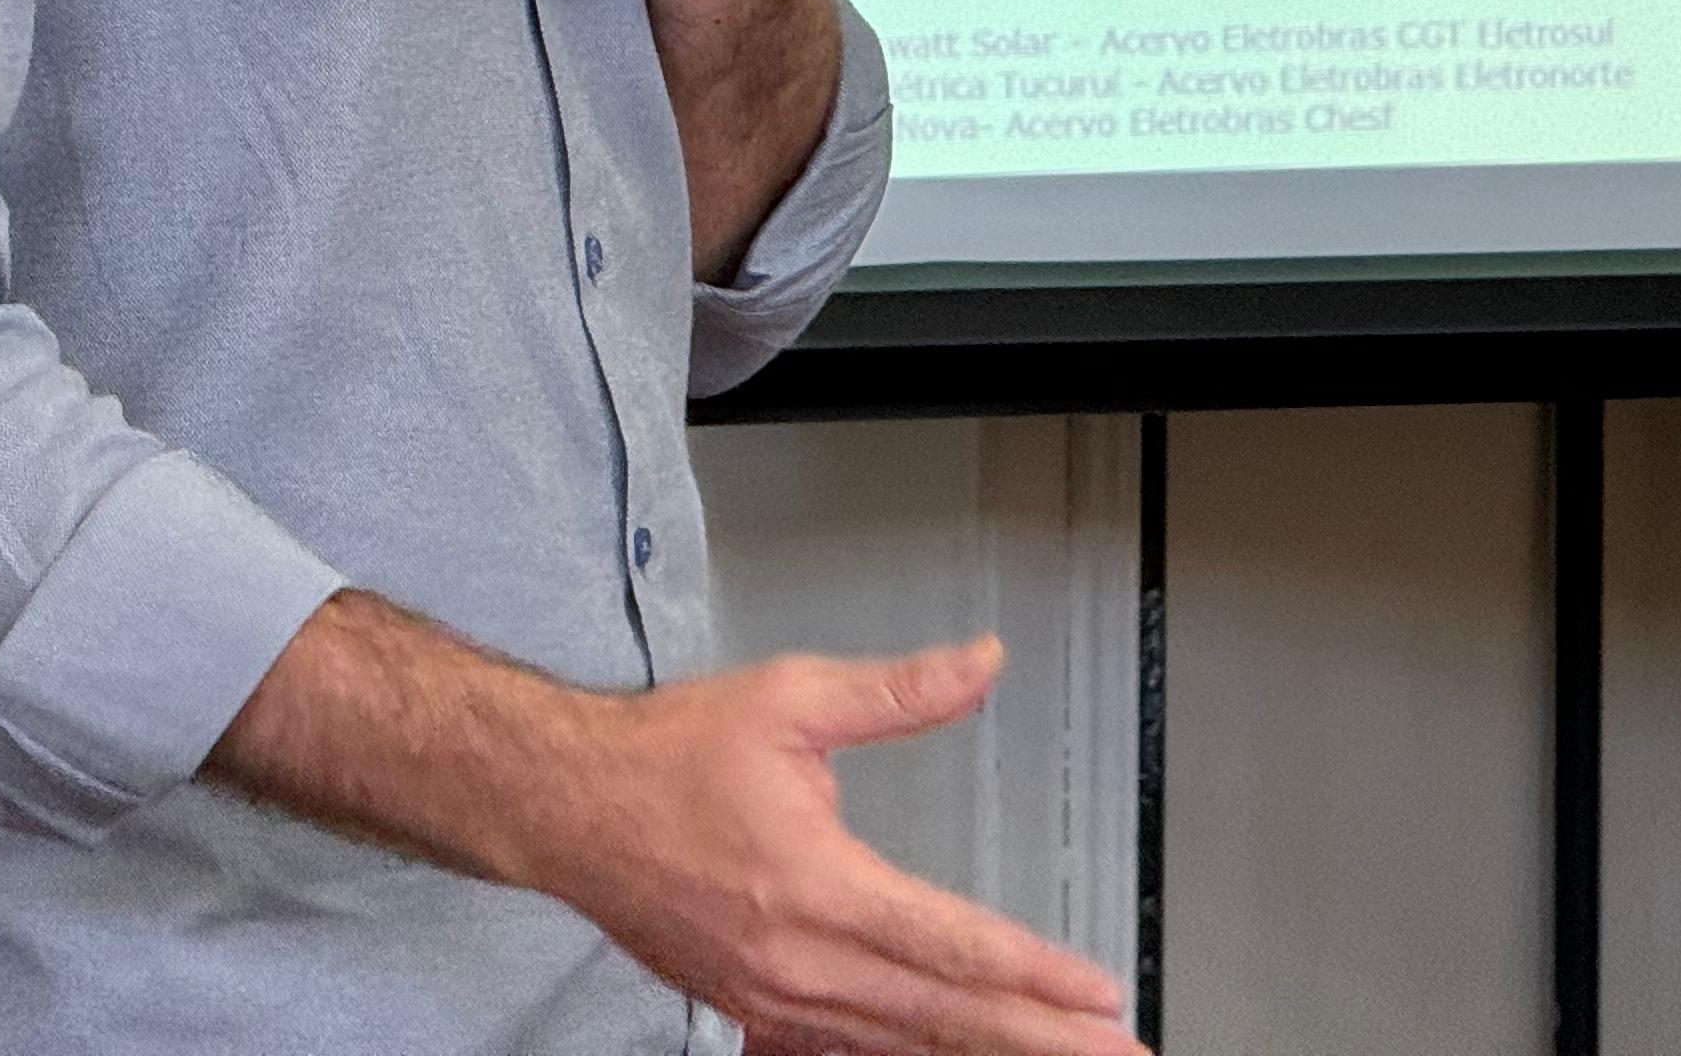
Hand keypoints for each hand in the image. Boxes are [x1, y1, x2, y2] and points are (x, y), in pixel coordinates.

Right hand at [523, 637, 1141, 1055]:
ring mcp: (772, 997)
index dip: (1033, 974)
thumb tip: (981, 664)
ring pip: (900, 1044)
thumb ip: (898, 692)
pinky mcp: (750, 1007)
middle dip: (1036, 1039)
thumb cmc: (668, 754)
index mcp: (816, 886)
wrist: (566, 807)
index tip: (1099, 995)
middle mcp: (798, 960)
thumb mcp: (790, 698)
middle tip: (1114, 1053)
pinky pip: (846, 1049)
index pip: (949, 944)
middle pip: (941, 1015)